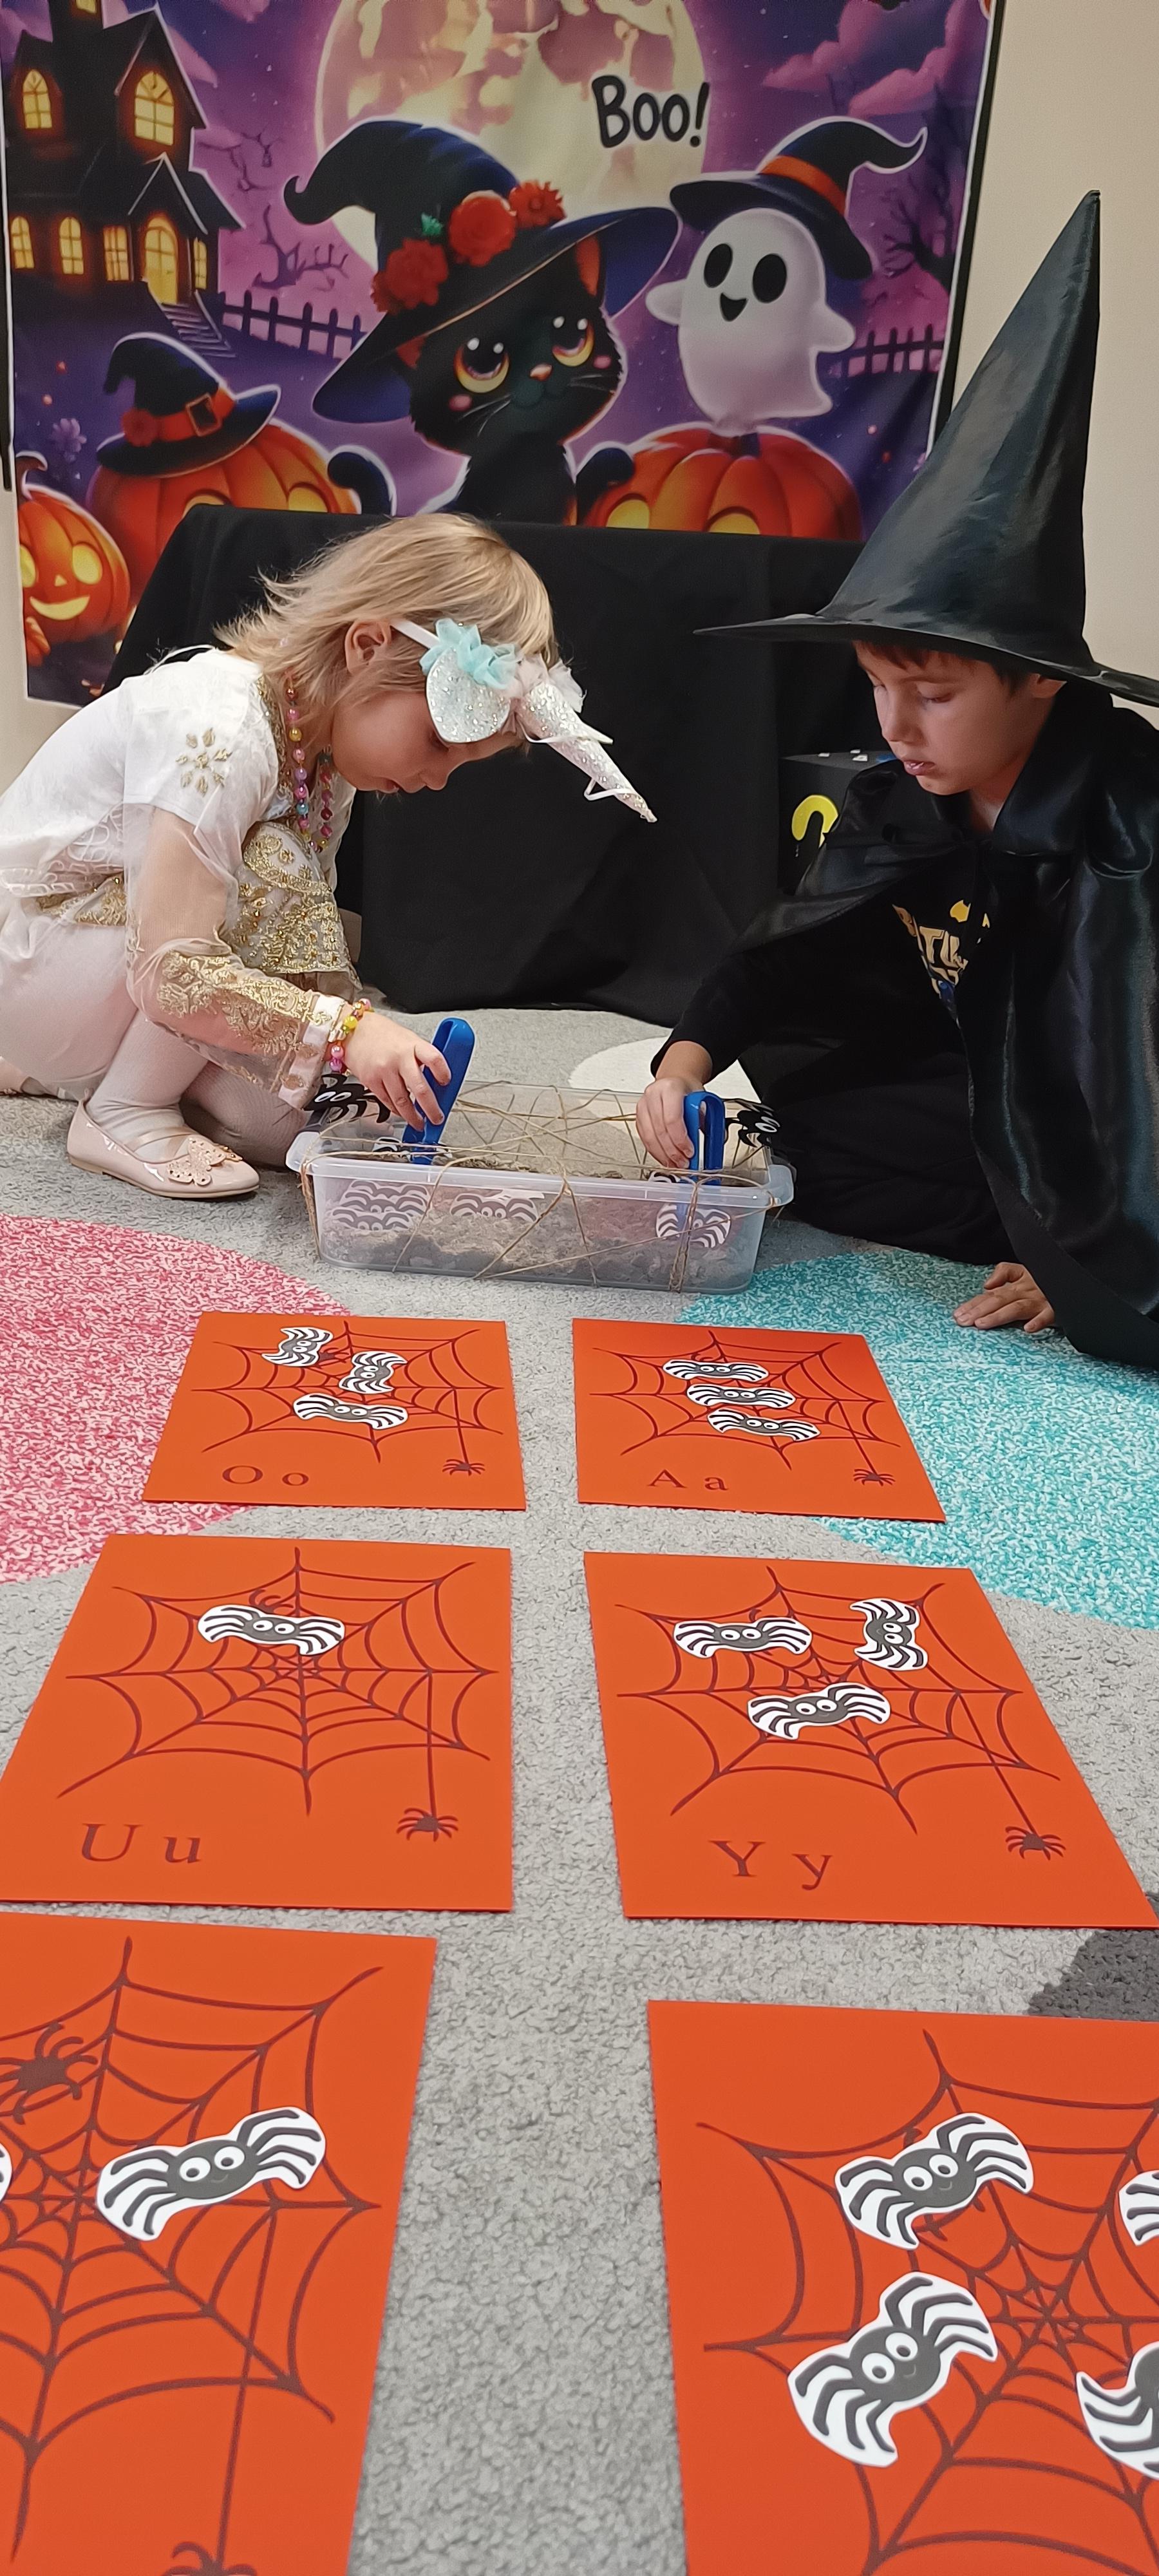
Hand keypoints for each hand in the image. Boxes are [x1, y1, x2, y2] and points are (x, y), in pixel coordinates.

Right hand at [343, 1012, 450, 1127]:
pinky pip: (387, 1102)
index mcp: (413, 1045)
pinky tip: (402, 1113)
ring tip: (419, 1123)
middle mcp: (399, 1058)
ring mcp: (383, 1071)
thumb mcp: (408, 1039)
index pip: (434, 1059)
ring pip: (402, 1101)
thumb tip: (436, 1082)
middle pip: (420, 1089)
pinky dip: (397, 1111)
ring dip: (413, 1116)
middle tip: (437, 1118)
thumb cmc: (384, 1036)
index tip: (447, 1084)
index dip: (443, 1073)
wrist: (354, 1032)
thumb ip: (422, 1058)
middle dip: (431, 1109)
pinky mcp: (370, 1081)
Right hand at [636, 1076, 695, 1168]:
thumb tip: (715, 1141)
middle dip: (673, 1151)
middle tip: (684, 1162)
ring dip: (663, 1155)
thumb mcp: (701, 1100)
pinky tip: (666, 1158)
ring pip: (650, 1137)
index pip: (672, 1119)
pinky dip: (655, 1152)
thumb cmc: (687, 1091)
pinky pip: (644, 1138)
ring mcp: (643, 1105)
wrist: (675, 1081)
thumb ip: (704, 1121)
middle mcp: (654, 1095)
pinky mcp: (638, 1116)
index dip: (680, 1139)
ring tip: (676, 1164)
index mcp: (671, 1088)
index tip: (690, 1152)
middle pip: (661, 1130)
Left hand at [954, 1262, 1054, 1334]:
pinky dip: (1039, 1321)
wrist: (1074, 1277)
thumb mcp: (1025, 1270)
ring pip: (1017, 1308)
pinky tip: (1028, 1329)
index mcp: (1019, 1283)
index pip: (991, 1294)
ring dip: (999, 1316)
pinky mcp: (1058, 1309)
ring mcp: (1042, 1300)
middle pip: (999, 1299)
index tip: (957, 1314)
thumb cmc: (1047, 1278)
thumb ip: (1004, 1273)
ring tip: (982, 1324)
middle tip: (962, 1321)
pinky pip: (1049, 1315)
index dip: (974, 1303)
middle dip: (979, 1310)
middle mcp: (1028, 1291)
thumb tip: (986, 1284)